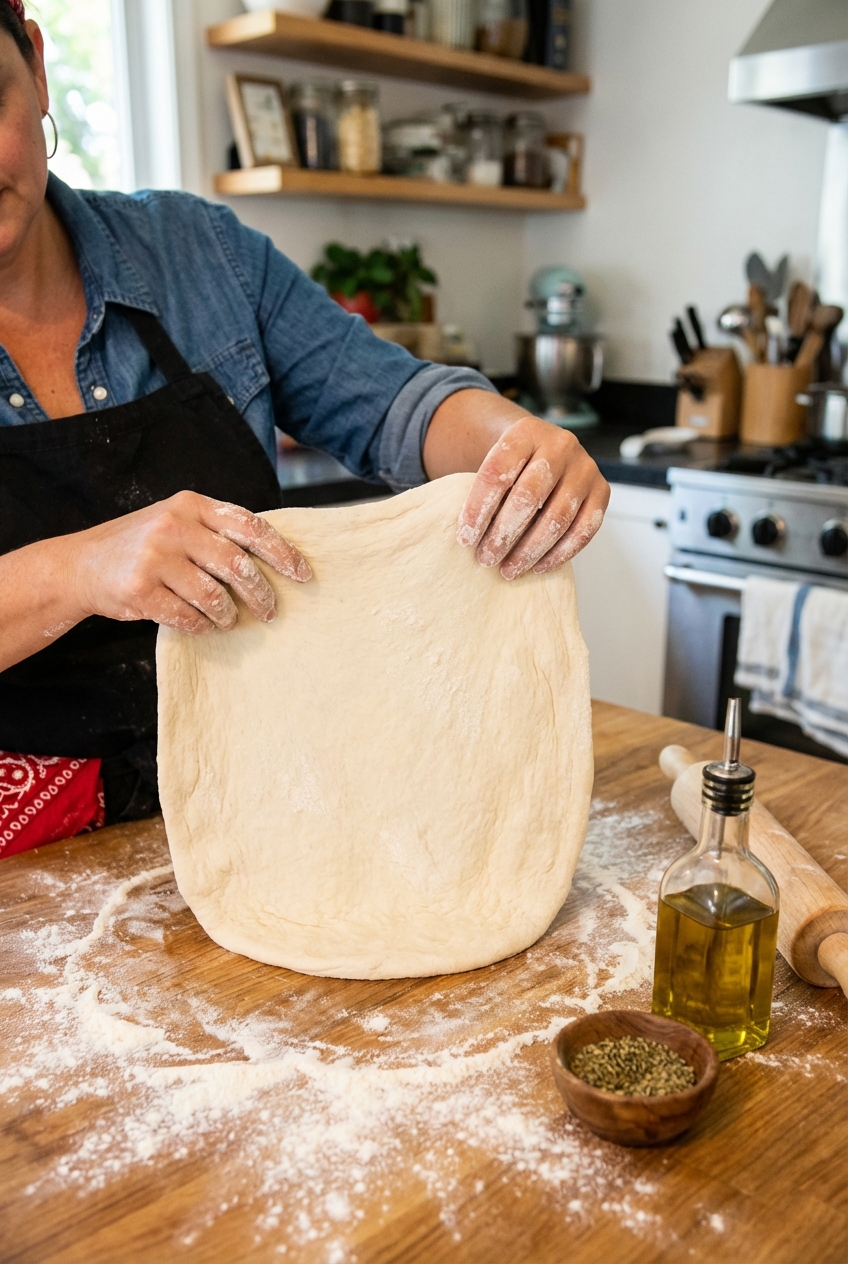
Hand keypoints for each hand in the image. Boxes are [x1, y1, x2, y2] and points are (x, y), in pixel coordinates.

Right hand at [70, 491, 310, 634]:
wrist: (80, 565)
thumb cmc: (141, 547)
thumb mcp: (177, 523)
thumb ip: (216, 532)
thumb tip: (274, 560)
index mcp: (191, 505)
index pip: (250, 526)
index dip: (282, 552)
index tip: (303, 574)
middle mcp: (173, 526)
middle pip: (237, 565)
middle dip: (260, 594)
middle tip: (270, 611)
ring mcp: (154, 557)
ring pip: (214, 596)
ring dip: (227, 615)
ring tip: (227, 620)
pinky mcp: (140, 589)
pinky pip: (187, 616)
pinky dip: (199, 626)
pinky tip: (200, 624)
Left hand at [456, 416, 608, 577]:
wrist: (546, 450)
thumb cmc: (514, 466)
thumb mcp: (496, 465)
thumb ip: (485, 490)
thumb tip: (469, 537)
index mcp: (525, 432)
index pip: (498, 472)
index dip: (479, 508)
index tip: (465, 538)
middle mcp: (560, 444)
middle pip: (529, 496)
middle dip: (504, 533)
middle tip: (486, 558)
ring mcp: (585, 467)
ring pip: (558, 517)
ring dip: (530, 550)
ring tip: (508, 569)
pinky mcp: (602, 490)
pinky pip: (584, 529)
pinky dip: (560, 553)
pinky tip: (538, 567)